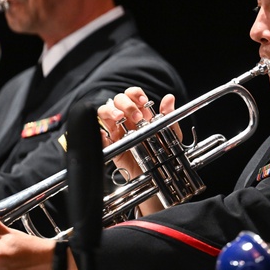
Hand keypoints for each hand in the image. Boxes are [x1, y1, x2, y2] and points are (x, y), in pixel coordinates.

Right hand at [97, 88, 177, 215]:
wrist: (156, 174)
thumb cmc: (162, 153)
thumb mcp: (170, 134)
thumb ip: (168, 115)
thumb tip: (169, 98)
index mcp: (140, 113)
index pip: (132, 95)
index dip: (135, 95)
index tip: (143, 103)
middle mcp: (127, 120)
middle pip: (117, 100)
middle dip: (126, 105)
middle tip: (136, 118)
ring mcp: (117, 131)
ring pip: (104, 112)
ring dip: (110, 112)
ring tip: (119, 118)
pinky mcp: (111, 145)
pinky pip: (99, 136)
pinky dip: (99, 133)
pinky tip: (105, 133)